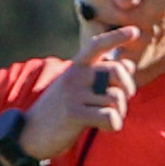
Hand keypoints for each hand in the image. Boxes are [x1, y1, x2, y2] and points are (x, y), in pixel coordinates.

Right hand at [20, 29, 138, 160]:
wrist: (29, 133)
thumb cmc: (59, 111)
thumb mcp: (78, 88)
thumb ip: (102, 76)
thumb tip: (129, 64)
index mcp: (76, 67)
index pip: (98, 45)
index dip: (117, 37)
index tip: (135, 31)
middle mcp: (75, 75)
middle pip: (117, 71)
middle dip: (128, 88)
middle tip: (122, 102)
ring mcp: (74, 94)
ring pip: (116, 97)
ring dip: (120, 112)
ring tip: (108, 119)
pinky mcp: (74, 114)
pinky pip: (110, 115)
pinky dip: (114, 124)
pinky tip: (106, 128)